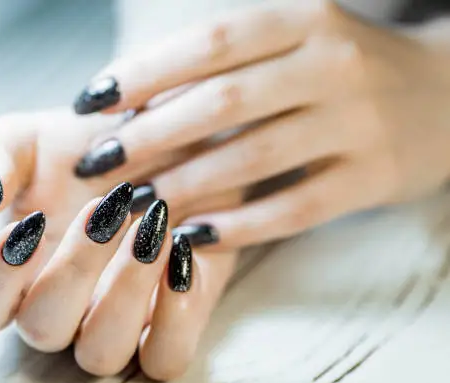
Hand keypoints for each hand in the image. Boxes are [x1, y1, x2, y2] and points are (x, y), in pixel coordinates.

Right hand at [0, 109, 242, 379]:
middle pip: (44, 329)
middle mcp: (62, 309)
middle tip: (107, 208)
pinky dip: (177, 315)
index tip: (32, 223)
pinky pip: (164, 358)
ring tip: (152, 227)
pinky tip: (183, 251)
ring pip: (102, 352)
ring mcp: (114, 324)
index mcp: (17, 273)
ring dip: (126, 290)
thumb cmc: (79, 151)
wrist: (155, 145)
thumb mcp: (25, 138)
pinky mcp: (168, 325)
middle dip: (74, 268)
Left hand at [71, 0, 449, 247]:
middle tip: (96, 164)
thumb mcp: (294, 41)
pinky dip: (239, 226)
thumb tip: (135, 102)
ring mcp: (357, 123)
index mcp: (303, 20)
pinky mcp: (373, 178)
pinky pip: (294, 209)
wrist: (443, 96)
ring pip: (253, 159)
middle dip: (149, 136)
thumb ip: (228, 63)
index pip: (208, 42)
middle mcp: (332, 64)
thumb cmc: (342, 69)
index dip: (143, 72)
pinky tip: (192, 238)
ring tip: (132, 206)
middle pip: (222, 102)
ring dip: (184, 186)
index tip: (90, 102)